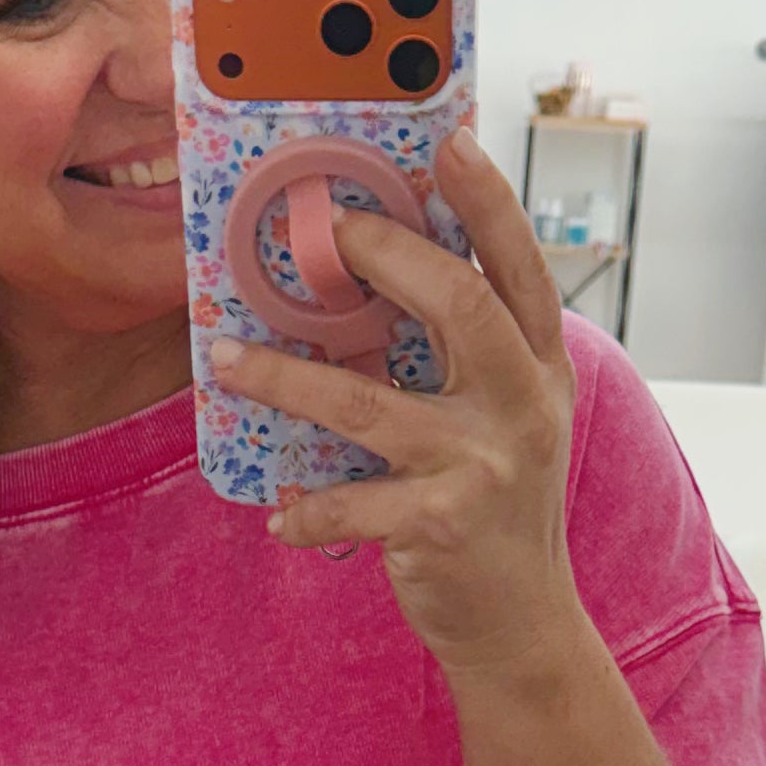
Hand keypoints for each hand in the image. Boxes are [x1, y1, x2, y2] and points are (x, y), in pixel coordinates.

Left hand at [210, 129, 582, 684]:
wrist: (523, 624)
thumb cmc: (496, 508)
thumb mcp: (506, 420)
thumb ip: (465, 356)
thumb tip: (379, 282)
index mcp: (537, 368)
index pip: (519, 267)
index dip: (487, 202)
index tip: (450, 142)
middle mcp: (521, 406)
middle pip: (458, 304)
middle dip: (386, 255)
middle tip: (326, 231)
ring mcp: (482, 466)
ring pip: (366, 404)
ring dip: (286, 378)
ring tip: (227, 359)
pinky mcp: (440, 524)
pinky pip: (349, 506)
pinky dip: (305, 511)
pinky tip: (278, 515)